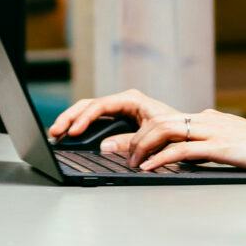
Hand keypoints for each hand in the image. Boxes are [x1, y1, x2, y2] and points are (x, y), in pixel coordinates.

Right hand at [51, 90, 177, 141]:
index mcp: (132, 99)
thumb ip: (130, 141)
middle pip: (88, 105)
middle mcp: (123, 102)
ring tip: (56, 133)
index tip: (73, 132)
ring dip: (71, 121)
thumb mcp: (154, 136)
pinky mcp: (117, 120)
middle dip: (70, 118)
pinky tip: (69, 135)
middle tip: (55, 132)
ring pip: (88, 111)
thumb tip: (105, 146)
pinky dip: (80, 126)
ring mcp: (119, 110)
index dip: (84, 118)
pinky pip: (94, 120)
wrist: (190, 133)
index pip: (100, 105)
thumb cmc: (176, 131)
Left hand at [52, 89, 245, 172]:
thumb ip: (207, 145)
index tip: (123, 149)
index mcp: (205, 119)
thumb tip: (186, 151)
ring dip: (142, 146)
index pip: (164, 121)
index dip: (140, 134)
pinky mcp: (220, 146)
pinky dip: (161, 157)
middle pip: (157, 121)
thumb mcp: (229, 145)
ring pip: (165, 129)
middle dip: (132, 138)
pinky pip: (182, 149)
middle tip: (119, 156)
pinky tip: (149, 168)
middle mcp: (205, 120)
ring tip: (131, 163)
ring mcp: (212, 131)